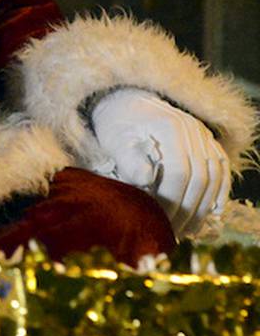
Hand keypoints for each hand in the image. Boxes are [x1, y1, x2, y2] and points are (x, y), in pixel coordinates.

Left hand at [90, 88, 229, 235]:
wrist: (126, 102)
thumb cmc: (116, 124)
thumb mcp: (113, 138)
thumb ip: (127, 158)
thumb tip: (145, 180)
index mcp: (169, 126)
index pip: (179, 171)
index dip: (171, 199)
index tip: (160, 220)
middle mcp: (192, 128)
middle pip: (200, 177)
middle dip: (188, 209)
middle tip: (173, 233)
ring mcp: (203, 134)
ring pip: (215, 175)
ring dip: (204, 206)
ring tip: (188, 229)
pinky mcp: (208, 141)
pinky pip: (222, 168)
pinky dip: (220, 192)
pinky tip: (212, 213)